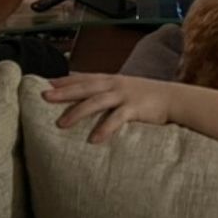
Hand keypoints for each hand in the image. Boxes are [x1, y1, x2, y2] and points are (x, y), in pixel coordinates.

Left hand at [43, 73, 174, 143]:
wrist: (172, 98)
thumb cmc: (146, 96)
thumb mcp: (124, 90)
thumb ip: (107, 92)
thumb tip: (89, 98)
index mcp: (111, 79)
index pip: (83, 78)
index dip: (65, 80)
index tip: (46, 83)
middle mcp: (114, 84)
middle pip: (84, 87)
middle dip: (63, 92)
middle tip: (44, 97)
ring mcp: (124, 95)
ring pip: (96, 102)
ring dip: (77, 112)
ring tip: (61, 124)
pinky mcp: (134, 108)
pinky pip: (116, 119)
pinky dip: (104, 129)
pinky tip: (94, 140)